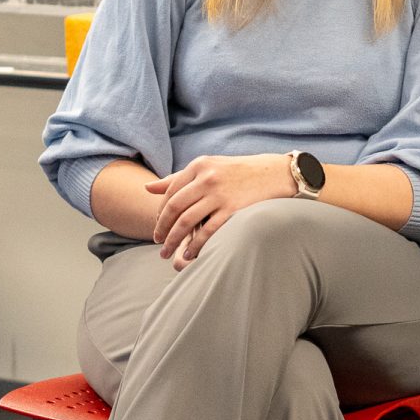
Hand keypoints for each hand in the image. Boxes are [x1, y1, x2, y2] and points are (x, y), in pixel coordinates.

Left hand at [147, 153, 295, 269]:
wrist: (272, 174)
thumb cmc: (236, 173)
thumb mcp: (207, 168)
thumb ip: (177, 179)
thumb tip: (147, 187)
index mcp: (198, 165)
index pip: (170, 193)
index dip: (160, 213)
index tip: (158, 228)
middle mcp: (206, 177)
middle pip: (174, 208)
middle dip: (162, 229)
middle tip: (158, 244)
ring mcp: (219, 193)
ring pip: (186, 221)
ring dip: (173, 240)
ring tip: (167, 253)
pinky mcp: (232, 208)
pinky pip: (207, 230)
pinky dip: (196, 244)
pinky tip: (190, 254)